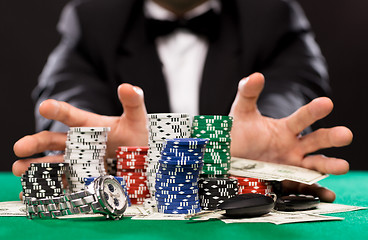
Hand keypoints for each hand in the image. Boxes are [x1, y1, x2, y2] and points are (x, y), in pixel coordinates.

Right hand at [12, 84, 147, 176]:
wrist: (146, 160)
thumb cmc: (138, 136)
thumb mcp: (137, 119)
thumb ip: (133, 102)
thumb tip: (127, 86)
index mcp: (91, 126)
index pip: (72, 116)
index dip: (59, 110)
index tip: (45, 106)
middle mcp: (81, 143)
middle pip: (54, 141)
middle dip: (36, 143)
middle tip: (20, 147)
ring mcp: (81, 162)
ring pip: (53, 163)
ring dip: (35, 167)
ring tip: (20, 170)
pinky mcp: (83, 179)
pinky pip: (63, 183)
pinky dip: (47, 187)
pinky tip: (31, 191)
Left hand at [229, 73, 352, 201]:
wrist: (228, 159)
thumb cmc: (237, 135)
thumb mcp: (241, 113)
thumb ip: (247, 94)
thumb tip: (255, 75)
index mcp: (284, 129)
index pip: (302, 118)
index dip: (313, 111)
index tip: (326, 103)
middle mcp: (292, 147)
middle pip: (316, 141)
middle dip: (331, 138)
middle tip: (345, 135)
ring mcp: (291, 166)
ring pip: (315, 165)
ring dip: (329, 166)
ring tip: (343, 166)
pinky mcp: (287, 183)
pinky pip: (304, 188)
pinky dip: (317, 192)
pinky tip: (328, 195)